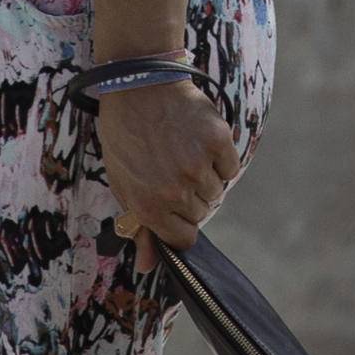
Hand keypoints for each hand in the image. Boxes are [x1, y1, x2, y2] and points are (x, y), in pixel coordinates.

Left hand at [98, 78, 241, 271]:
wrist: (138, 86)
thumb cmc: (125, 137)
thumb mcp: (123, 185)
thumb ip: (140, 227)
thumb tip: (147, 267)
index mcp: (149, 206)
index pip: (184, 238)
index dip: (181, 224)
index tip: (175, 208)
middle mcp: (175, 191)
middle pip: (202, 213)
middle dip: (191, 198)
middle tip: (174, 171)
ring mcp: (198, 165)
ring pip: (217, 190)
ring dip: (207, 178)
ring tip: (185, 154)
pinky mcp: (218, 140)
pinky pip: (231, 167)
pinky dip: (221, 159)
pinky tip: (200, 143)